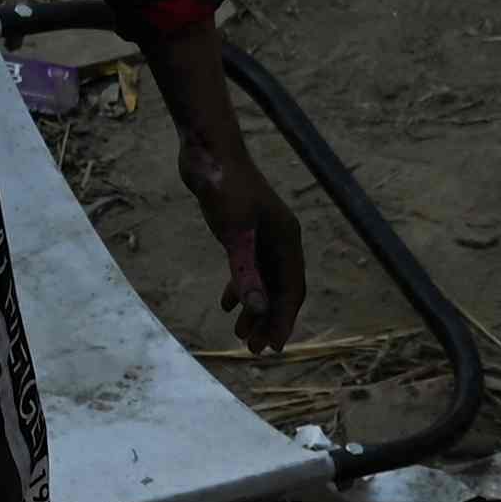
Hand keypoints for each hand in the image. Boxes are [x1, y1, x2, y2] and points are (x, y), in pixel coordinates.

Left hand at [184, 134, 306, 353]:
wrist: (209, 152)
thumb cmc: (225, 187)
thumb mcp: (234, 233)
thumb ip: (245, 272)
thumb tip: (257, 310)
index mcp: (288, 241)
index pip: (292, 290)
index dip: (284, 320)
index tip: (274, 347)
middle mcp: (281, 241)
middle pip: (279, 290)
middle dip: (268, 320)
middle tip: (253, 349)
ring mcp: (263, 236)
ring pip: (263, 281)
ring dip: (253, 308)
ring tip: (240, 334)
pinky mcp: (244, 230)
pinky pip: (248, 267)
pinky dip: (239, 286)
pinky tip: (226, 305)